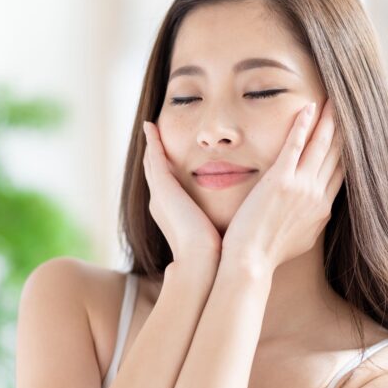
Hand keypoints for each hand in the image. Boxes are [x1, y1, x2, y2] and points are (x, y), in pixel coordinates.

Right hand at [142, 120, 221, 265]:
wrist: (202, 261)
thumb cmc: (216, 252)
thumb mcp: (215, 229)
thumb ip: (218, 217)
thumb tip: (238, 215)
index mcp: (171, 211)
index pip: (167, 182)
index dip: (167, 165)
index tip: (171, 151)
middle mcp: (160, 201)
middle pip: (154, 169)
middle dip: (154, 152)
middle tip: (152, 133)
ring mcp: (159, 194)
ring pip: (151, 161)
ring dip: (151, 143)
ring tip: (149, 125)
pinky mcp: (162, 188)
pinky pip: (154, 157)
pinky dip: (151, 142)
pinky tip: (151, 126)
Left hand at [220, 98, 344, 276]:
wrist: (251, 262)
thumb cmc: (268, 254)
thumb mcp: (301, 239)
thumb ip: (312, 220)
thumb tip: (317, 211)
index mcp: (322, 209)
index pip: (341, 171)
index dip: (348, 149)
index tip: (353, 132)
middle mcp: (317, 196)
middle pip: (338, 155)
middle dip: (344, 129)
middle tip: (349, 107)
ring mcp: (301, 187)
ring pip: (321, 146)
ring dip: (329, 120)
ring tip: (334, 100)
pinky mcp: (280, 181)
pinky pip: (295, 146)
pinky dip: (303, 125)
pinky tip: (308, 107)